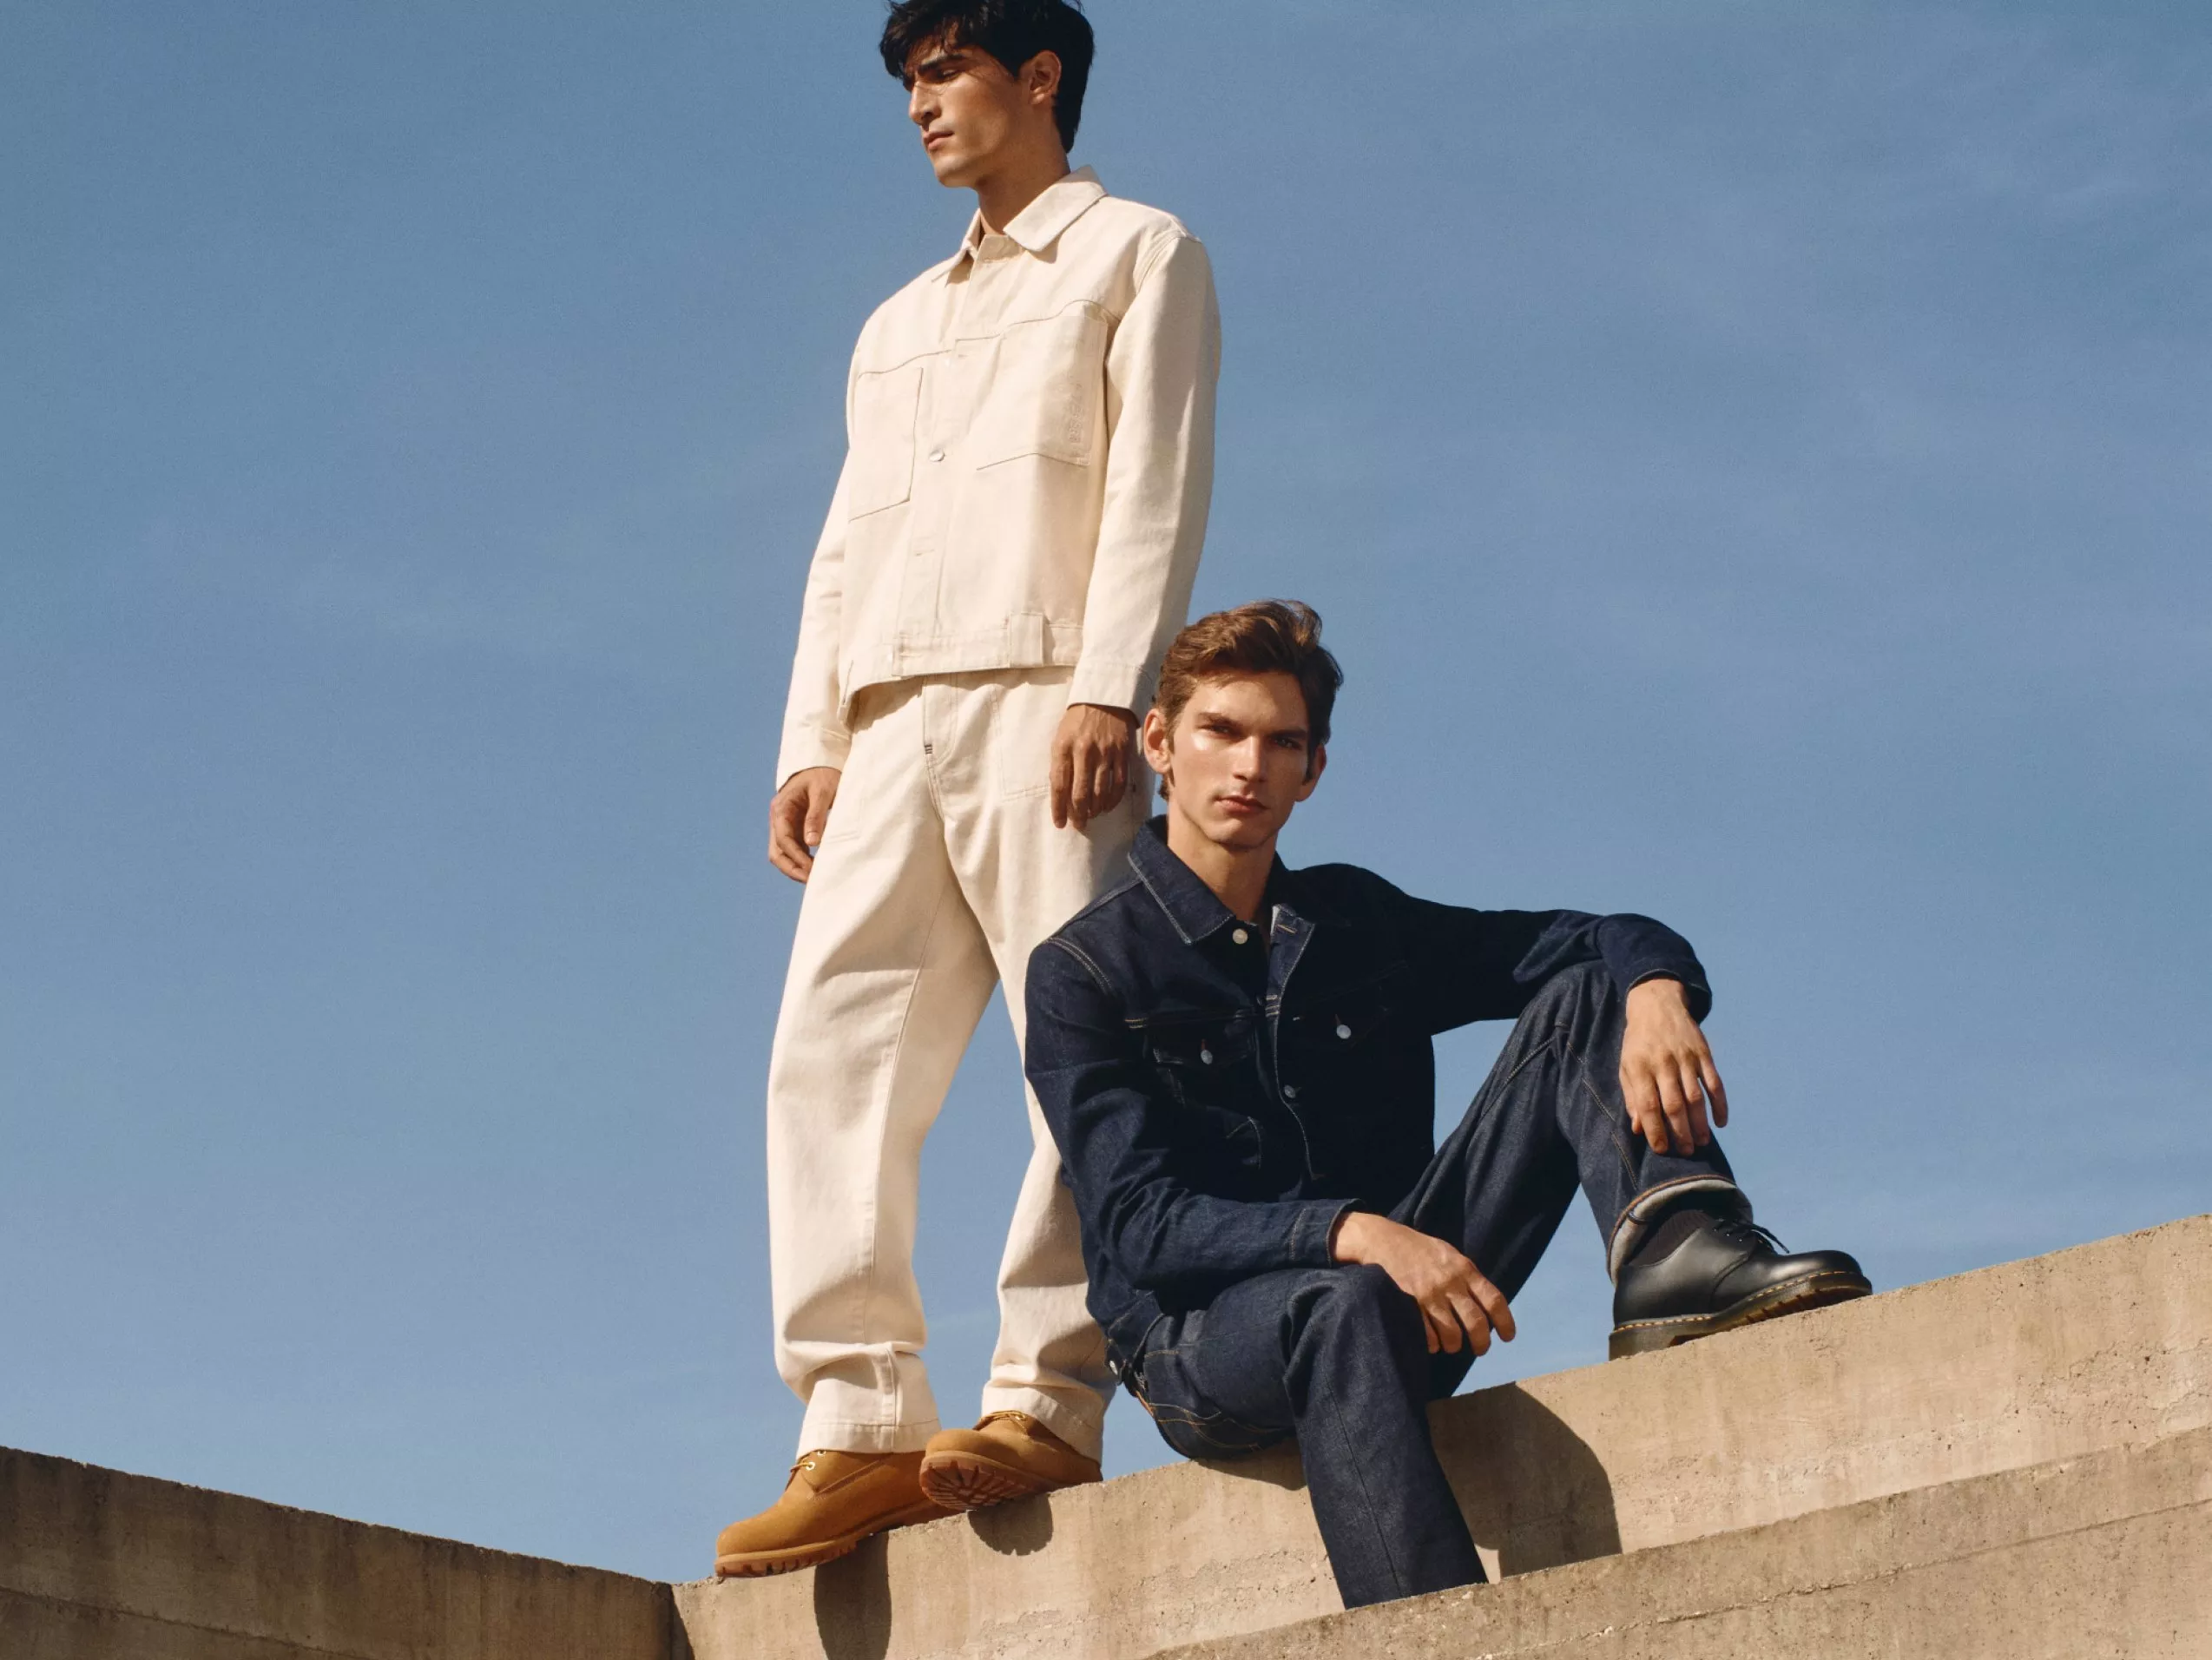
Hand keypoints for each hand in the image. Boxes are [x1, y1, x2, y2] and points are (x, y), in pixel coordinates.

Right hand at [767, 767, 841, 883]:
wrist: (820, 764)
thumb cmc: (823, 774)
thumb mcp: (823, 792)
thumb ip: (816, 815)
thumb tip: (812, 843)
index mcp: (781, 808)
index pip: (783, 839)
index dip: (796, 857)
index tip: (812, 870)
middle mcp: (778, 818)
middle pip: (776, 851)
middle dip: (791, 868)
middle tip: (811, 881)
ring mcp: (784, 824)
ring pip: (782, 853)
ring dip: (796, 867)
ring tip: (815, 878)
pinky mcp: (793, 827)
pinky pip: (793, 849)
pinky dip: (801, 860)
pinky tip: (816, 868)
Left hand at [1050, 703, 1135, 830]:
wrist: (1104, 698)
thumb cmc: (1077, 721)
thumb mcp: (1060, 738)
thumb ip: (1060, 764)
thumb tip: (1061, 794)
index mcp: (1064, 747)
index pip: (1059, 785)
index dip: (1059, 808)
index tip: (1060, 823)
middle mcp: (1084, 752)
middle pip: (1081, 793)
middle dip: (1079, 815)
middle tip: (1079, 824)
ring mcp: (1106, 753)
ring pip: (1100, 792)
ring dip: (1095, 809)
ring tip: (1091, 816)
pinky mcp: (1123, 753)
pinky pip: (1119, 784)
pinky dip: (1113, 800)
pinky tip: (1107, 806)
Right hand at [1330, 1212, 1516, 1356]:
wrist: (1383, 1240)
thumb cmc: (1420, 1249)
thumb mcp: (1450, 1254)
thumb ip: (1467, 1276)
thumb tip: (1486, 1302)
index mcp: (1464, 1269)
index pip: (1494, 1299)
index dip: (1505, 1322)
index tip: (1508, 1337)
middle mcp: (1450, 1283)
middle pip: (1475, 1323)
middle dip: (1481, 1343)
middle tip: (1480, 1349)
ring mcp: (1429, 1295)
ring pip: (1452, 1334)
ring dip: (1454, 1346)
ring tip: (1452, 1346)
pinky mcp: (1410, 1304)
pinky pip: (1427, 1335)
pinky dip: (1432, 1344)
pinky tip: (1432, 1342)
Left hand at [1619, 977, 1729, 1155]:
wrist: (1656, 1004)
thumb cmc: (1638, 1042)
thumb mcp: (1626, 1066)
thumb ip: (1632, 1097)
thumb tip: (1639, 1128)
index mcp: (1640, 1067)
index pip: (1648, 1105)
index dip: (1655, 1130)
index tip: (1662, 1149)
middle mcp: (1663, 1064)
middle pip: (1674, 1105)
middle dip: (1680, 1132)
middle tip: (1686, 1152)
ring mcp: (1685, 1058)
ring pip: (1696, 1097)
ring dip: (1700, 1123)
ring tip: (1701, 1143)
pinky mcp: (1703, 1054)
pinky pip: (1715, 1083)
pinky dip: (1720, 1104)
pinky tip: (1720, 1122)